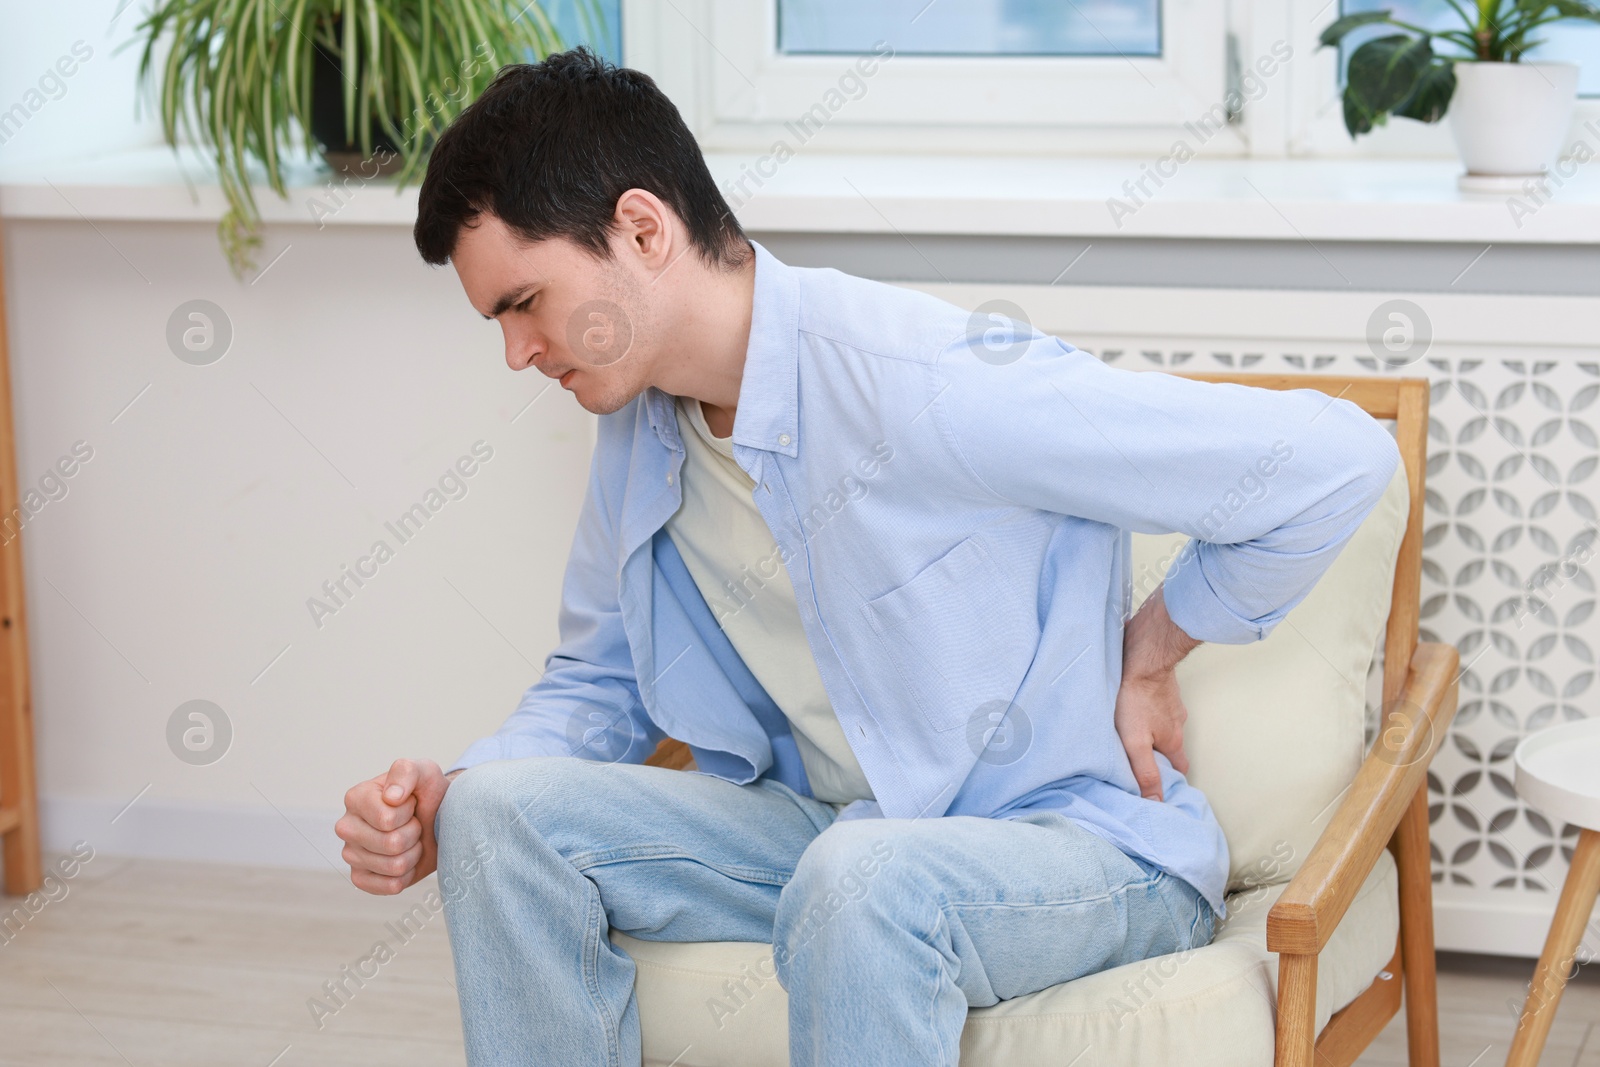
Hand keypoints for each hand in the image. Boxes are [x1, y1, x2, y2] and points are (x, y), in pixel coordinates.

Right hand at [336, 758, 449, 894]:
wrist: (436, 818)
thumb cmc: (426, 794)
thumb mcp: (424, 772)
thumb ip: (406, 772)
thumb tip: (391, 797)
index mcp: (355, 798)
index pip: (387, 819)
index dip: (408, 814)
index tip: (410, 804)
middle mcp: (346, 827)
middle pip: (391, 844)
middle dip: (413, 834)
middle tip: (413, 824)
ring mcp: (350, 854)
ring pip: (394, 867)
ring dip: (413, 854)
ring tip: (411, 839)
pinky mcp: (359, 878)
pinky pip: (390, 887)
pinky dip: (407, 875)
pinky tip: (405, 859)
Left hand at [1115, 585, 1199, 801]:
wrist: (1143, 654)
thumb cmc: (1135, 697)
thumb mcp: (1135, 741)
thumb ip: (1144, 771)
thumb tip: (1155, 801)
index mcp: (1173, 740)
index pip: (1179, 769)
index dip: (1172, 780)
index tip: (1163, 787)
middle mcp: (1176, 722)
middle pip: (1171, 746)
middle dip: (1161, 756)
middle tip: (1143, 761)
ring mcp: (1170, 702)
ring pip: (1164, 723)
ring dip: (1152, 730)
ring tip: (1133, 734)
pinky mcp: (1160, 685)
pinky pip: (1156, 703)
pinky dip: (1148, 709)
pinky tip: (1133, 707)